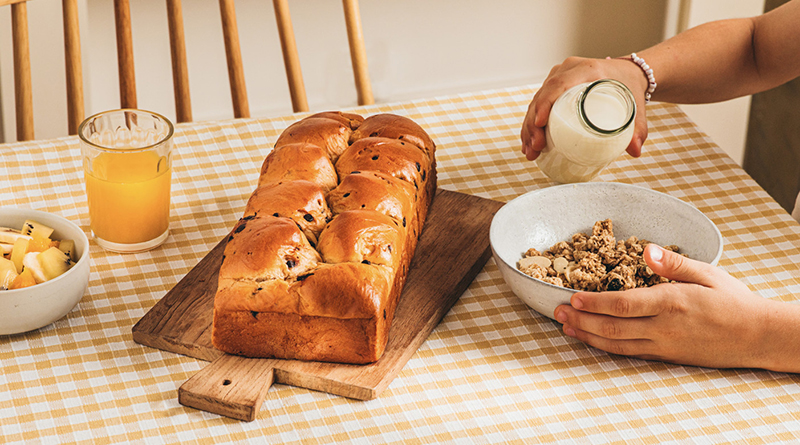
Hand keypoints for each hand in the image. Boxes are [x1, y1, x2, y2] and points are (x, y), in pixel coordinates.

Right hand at [521, 56, 650, 160]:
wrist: (629, 73)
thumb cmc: (630, 86)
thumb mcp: (636, 106)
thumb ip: (638, 128)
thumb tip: (635, 151)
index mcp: (587, 70)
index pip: (558, 85)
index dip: (545, 104)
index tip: (540, 124)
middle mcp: (568, 71)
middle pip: (542, 96)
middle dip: (533, 124)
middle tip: (535, 147)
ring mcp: (558, 78)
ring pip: (536, 102)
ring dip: (529, 127)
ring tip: (530, 151)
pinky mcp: (555, 87)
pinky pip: (538, 104)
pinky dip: (531, 124)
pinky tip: (528, 142)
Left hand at [553, 244, 796, 370]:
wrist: (758, 336)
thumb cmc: (733, 301)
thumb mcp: (707, 274)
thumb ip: (673, 264)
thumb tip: (647, 250)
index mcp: (671, 302)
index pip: (622, 305)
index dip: (593, 304)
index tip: (571, 298)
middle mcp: (663, 327)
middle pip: (611, 328)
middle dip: (580, 321)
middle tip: (556, 312)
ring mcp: (663, 345)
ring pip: (616, 344)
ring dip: (587, 336)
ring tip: (565, 326)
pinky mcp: (665, 356)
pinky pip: (629, 353)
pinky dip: (605, 347)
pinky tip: (591, 340)